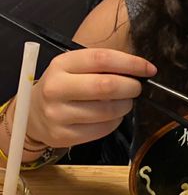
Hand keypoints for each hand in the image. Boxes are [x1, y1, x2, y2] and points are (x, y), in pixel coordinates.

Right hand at [27, 48, 156, 147]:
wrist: (31, 115)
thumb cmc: (63, 86)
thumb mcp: (74, 68)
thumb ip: (102, 66)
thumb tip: (140, 70)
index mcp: (62, 64)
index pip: (102, 59)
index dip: (131, 63)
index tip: (149, 69)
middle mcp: (56, 87)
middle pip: (106, 86)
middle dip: (131, 87)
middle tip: (137, 88)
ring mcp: (57, 113)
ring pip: (107, 111)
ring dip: (125, 106)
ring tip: (124, 102)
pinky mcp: (62, 135)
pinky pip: (102, 129)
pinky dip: (115, 122)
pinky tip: (112, 116)